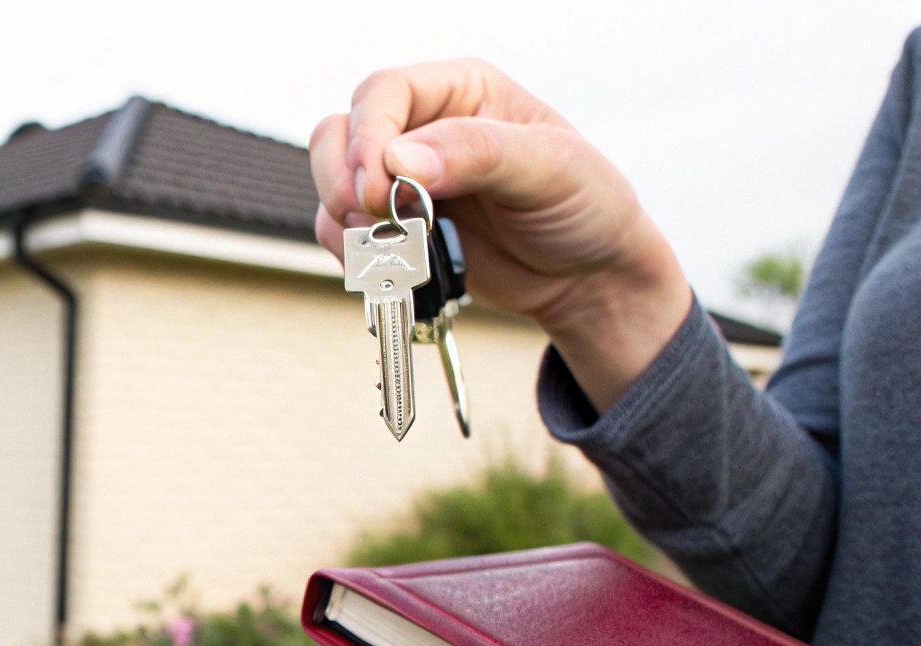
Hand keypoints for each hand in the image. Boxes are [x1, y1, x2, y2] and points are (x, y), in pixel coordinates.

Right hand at [310, 60, 692, 409]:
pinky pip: (342, 234)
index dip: (370, 135)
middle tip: (375, 218)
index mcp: (462, 92)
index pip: (385, 93)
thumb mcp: (550, 168)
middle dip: (345, 180)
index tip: (379, 187)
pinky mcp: (394, 230)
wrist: (588, 278)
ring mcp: (402, 181)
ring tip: (395, 247)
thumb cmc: (585, 207)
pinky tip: (395, 266)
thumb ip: (477, 153)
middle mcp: (422, 129)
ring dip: (347, 221)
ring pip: (331, 184)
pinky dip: (354, 254)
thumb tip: (400, 159)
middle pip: (340, 133)